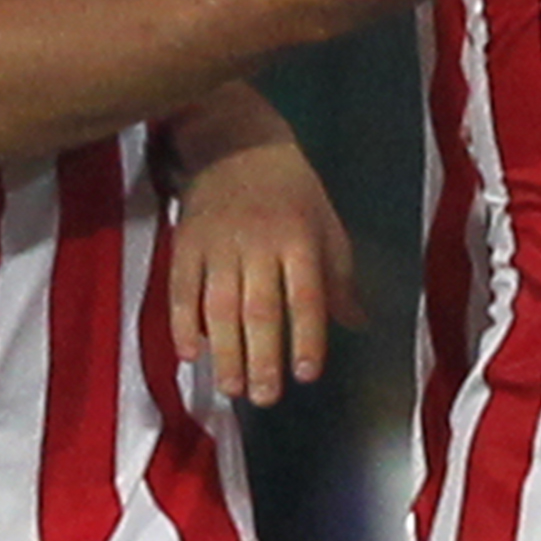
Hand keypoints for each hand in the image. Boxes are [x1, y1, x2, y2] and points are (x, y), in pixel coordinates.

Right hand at [169, 121, 357, 405]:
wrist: (236, 143)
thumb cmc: (292, 191)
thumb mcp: (326, 225)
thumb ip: (339, 277)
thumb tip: (358, 324)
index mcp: (299, 239)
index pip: (305, 295)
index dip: (306, 336)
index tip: (307, 374)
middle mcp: (258, 243)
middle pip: (259, 307)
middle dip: (262, 357)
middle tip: (264, 397)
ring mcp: (218, 244)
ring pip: (219, 305)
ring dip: (224, 351)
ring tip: (230, 388)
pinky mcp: (186, 243)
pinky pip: (181, 289)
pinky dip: (183, 322)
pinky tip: (189, 353)